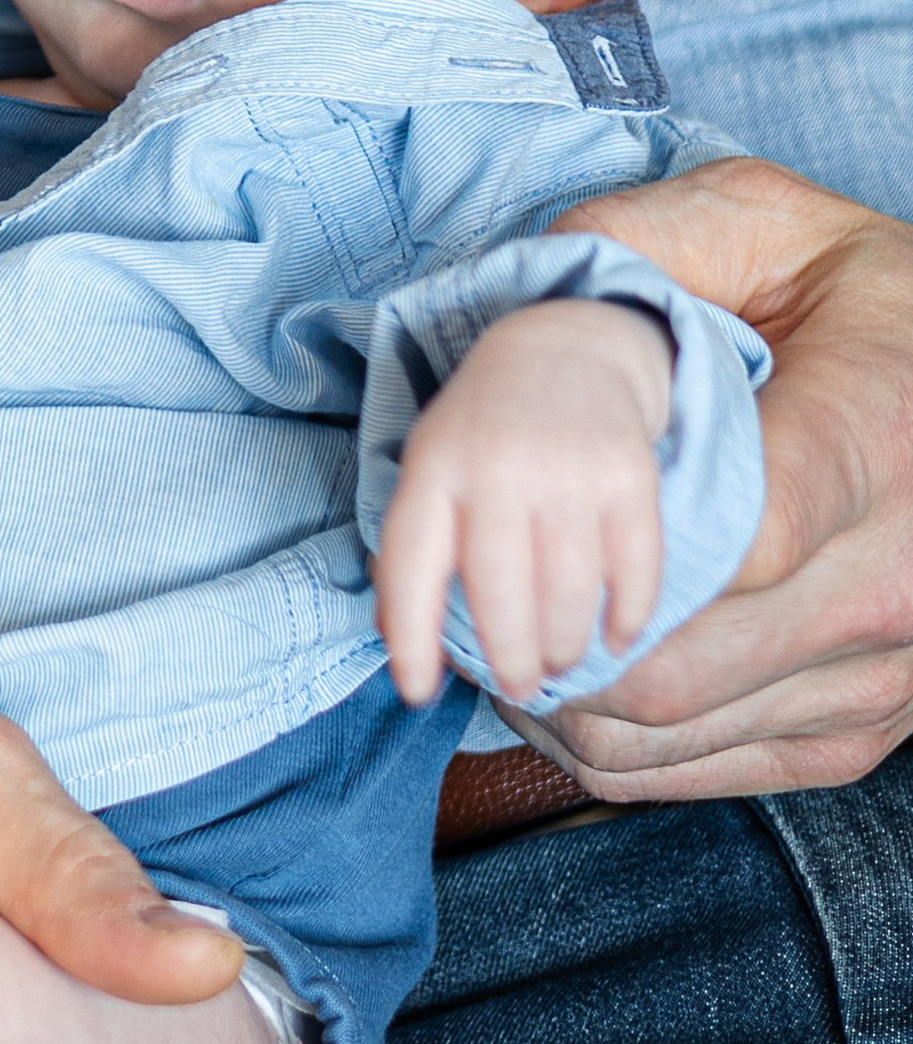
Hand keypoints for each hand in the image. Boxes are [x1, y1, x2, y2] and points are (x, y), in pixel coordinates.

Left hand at [375, 299, 671, 706]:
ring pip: (569, 593)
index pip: (411, 563)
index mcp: (434, 466)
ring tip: (560, 658)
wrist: (566, 350)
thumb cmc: (484, 431)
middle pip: (502, 593)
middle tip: (519, 685)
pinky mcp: (630, 474)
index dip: (410, 637)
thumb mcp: (431, 465)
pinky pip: (635, 571)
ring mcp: (567, 468)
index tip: (416, 693)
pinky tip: (615, 634)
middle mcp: (497, 466)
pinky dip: (627, 618)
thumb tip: (407, 652)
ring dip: (566, 645)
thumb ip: (414, 548)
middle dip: (511, 659)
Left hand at [547, 157, 912, 795]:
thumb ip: (645, 240)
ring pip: (671, 728)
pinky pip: (705, 771)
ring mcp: (883, 672)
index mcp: (872, 440)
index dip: (599, 537)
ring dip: (558, 689)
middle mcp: (892, 578)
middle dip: (546, 622)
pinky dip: (610, 737)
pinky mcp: (857, 733)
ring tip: (495, 619)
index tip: (523, 498)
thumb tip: (527, 285)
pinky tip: (562, 672)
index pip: (724, 537)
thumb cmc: (866, 300)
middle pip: (675, 659)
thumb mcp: (766, 220)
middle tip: (463, 575)